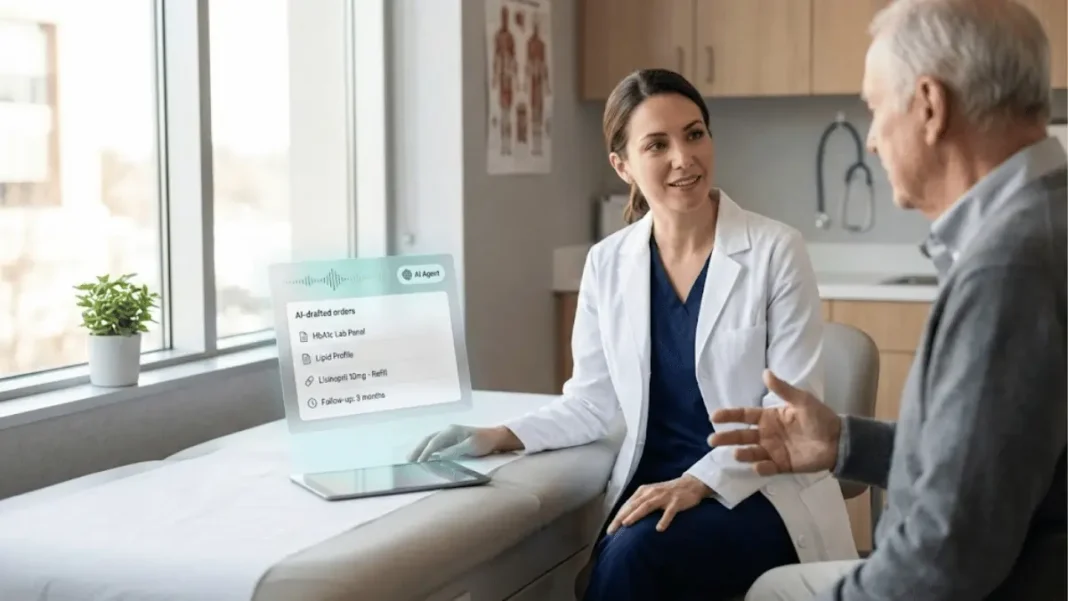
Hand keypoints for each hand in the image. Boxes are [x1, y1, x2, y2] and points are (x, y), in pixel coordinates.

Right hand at [406, 424, 521, 462]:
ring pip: (430, 442)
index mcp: (451, 431)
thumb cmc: (484, 441)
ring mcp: (448, 436)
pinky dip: (428, 450)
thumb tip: (439, 456)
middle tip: (408, 460)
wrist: (494, 437)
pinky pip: (436, 445)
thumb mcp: (470, 446)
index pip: (434, 442)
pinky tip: (423, 457)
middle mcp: (447, 431)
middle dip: (418, 449)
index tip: (419, 462)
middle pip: (428, 440)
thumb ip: (454, 450)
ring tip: (411, 459)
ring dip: (421, 449)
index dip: (426, 452)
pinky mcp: (450, 441)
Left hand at [606, 474, 710, 534]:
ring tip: (626, 524)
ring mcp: (664, 497)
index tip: (610, 530)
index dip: (618, 517)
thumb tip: (626, 518)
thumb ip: (641, 503)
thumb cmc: (668, 492)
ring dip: (636, 515)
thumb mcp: (652, 495)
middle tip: (612, 530)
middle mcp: (652, 492)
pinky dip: (664, 520)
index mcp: (644, 491)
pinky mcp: (676, 502)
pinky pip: (669, 512)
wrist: (691, 484)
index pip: (628, 505)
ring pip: (647, 506)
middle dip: (621, 518)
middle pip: (634, 505)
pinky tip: (659, 529)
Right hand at [707, 369, 841, 475]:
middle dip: (727, 437)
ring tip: (736, 453)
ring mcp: (773, 451)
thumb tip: (765, 372)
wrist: (839, 441)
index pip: (744, 416)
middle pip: (742, 435)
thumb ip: (783, 389)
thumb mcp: (802, 400)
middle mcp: (767, 434)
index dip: (729, 415)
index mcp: (769, 417)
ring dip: (743, 453)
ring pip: (752, 453)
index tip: (714, 416)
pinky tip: (758, 466)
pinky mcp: (782, 466)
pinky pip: (768, 468)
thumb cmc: (820, 418)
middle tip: (712, 440)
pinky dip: (761, 468)